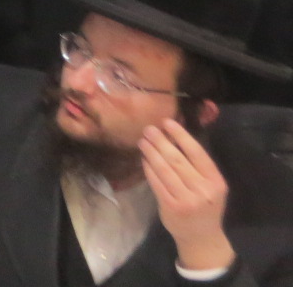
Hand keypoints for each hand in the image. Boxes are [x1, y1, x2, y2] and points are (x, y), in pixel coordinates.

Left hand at [141, 118, 234, 271]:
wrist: (202, 237)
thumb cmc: (205, 205)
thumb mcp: (210, 186)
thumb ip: (196, 166)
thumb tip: (174, 136)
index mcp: (216, 181)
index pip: (197, 153)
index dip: (181, 135)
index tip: (167, 122)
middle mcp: (203, 190)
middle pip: (177, 160)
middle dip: (161, 142)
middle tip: (148, 129)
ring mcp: (187, 200)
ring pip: (165, 170)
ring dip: (151, 153)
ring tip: (143, 141)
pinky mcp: (171, 207)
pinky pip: (156, 183)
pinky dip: (148, 169)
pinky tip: (144, 159)